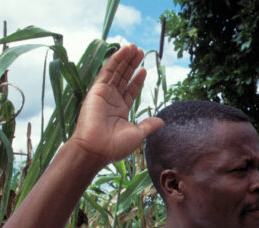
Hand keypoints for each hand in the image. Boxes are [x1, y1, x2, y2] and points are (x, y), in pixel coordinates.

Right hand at [69, 44, 163, 164]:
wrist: (96, 149)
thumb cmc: (115, 147)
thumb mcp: (137, 135)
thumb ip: (148, 125)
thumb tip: (162, 121)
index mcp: (120, 111)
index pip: (130, 90)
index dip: (137, 80)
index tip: (144, 69)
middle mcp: (112, 101)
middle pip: (123, 77)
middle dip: (131, 64)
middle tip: (140, 51)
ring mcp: (103, 94)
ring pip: (116, 72)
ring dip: (124, 59)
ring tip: (134, 47)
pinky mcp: (96, 90)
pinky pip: (107, 71)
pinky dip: (115, 60)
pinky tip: (123, 51)